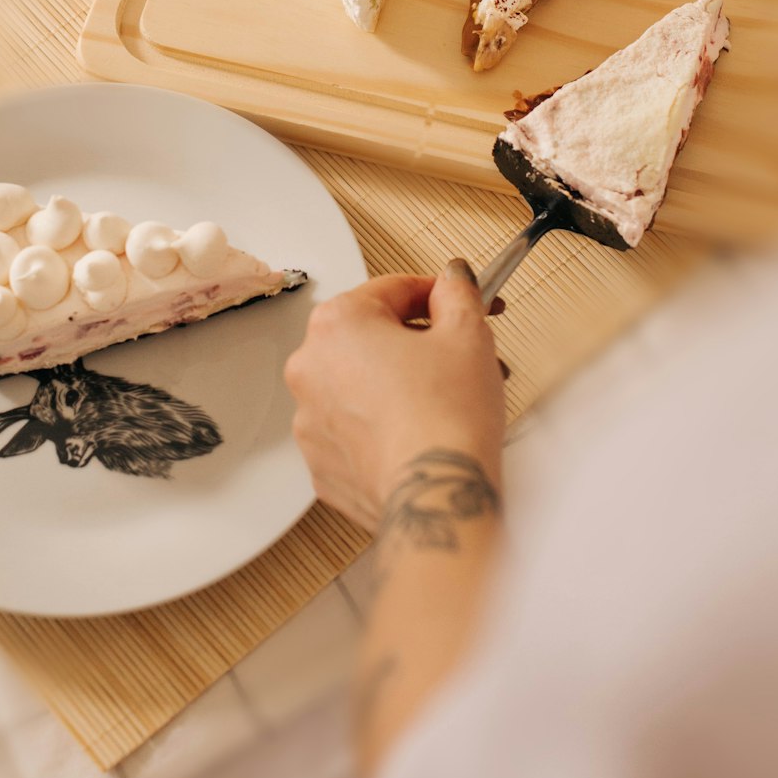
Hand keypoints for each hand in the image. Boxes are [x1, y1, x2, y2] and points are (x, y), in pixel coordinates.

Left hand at [284, 261, 505, 533]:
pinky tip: (423, 434)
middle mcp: (310, 367)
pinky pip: (356, 430)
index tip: (465, 302)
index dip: (441, 294)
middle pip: (375, 337)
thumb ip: (457, 293)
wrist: (438, 498)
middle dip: (423, 344)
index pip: (394, 289)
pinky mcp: (322, 464)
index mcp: (337, 323)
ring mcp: (310, 420)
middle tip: (464, 357)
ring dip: (403, 384)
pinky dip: (385, 427)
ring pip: (363, 385)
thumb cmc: (446, 418)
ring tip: (451, 401)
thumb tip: (452, 279)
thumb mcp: (467, 333)